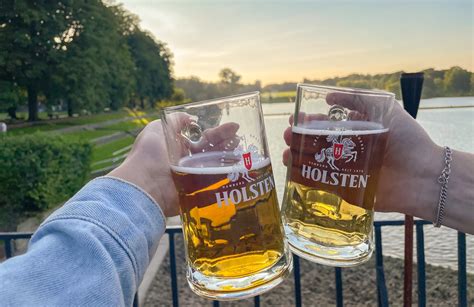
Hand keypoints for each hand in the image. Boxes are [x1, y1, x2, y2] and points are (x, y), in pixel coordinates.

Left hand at [109, 118, 239, 216]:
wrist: (145, 187)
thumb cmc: (149, 156)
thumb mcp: (158, 128)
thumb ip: (175, 120)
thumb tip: (191, 117)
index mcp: (179, 148)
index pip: (204, 139)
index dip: (219, 133)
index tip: (234, 127)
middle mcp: (188, 163)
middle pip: (213, 152)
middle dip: (227, 144)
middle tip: (239, 138)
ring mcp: (194, 178)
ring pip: (217, 167)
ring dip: (230, 158)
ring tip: (242, 151)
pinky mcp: (198, 193)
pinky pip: (216, 184)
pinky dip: (228, 176)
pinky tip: (239, 168)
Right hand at [282, 92, 441, 214]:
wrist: (422, 176)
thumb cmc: (407, 139)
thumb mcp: (385, 108)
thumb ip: (358, 98)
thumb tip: (327, 97)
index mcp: (355, 130)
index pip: (326, 124)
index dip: (308, 121)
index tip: (294, 118)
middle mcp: (347, 149)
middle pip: (315, 143)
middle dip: (298, 138)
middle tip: (288, 135)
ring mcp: (344, 170)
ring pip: (313, 162)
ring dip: (296, 157)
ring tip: (287, 153)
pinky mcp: (345, 189)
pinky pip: (321, 183)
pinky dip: (305, 177)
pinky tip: (293, 171)